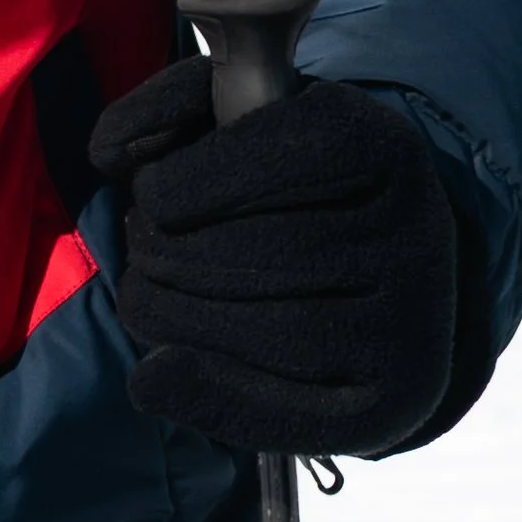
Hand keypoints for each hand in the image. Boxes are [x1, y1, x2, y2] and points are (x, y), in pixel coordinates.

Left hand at [87, 58, 474, 455]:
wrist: (389, 268)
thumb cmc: (294, 182)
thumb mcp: (244, 114)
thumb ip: (171, 105)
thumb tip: (108, 153)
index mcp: (380, 144)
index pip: (264, 160)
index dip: (179, 184)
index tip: (151, 193)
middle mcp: (413, 234)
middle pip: (247, 253)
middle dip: (160, 252)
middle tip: (144, 248)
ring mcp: (411, 325)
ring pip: (254, 329)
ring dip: (166, 315)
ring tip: (150, 295)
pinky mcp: (396, 402)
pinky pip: (282, 415)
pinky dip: (200, 394)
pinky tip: (157, 371)